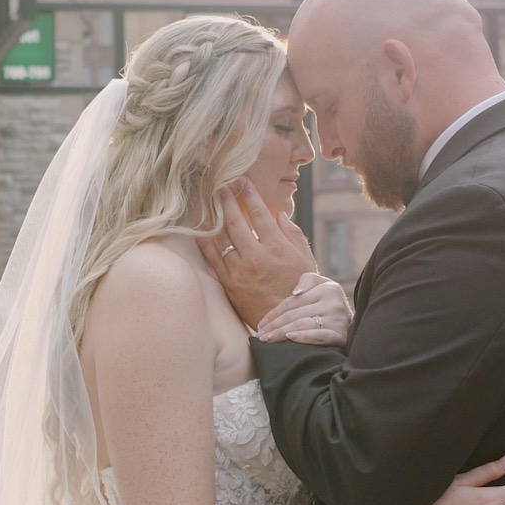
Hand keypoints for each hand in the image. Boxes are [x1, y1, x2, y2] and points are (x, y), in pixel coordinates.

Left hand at [197, 180, 318, 328]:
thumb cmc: (299, 291)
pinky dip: (205, 240)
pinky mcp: (228, 282)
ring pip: (221, 236)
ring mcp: (240, 270)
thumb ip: (293, 235)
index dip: (249, 194)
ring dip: (214, 215)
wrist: (285, 324)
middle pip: (236, 220)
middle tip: (220, 183)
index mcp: (277, 247)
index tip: (242, 180)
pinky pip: (212, 257)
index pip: (259, 213)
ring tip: (208, 199)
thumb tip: (279, 215)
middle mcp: (256, 256)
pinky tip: (199, 227)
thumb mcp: (305, 260)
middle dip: (227, 198)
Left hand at [255, 272, 351, 345]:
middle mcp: (334, 302)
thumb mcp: (323, 288)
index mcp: (327, 288)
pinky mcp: (341, 335)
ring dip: (282, 333)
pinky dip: (304, 337)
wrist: (358, 328)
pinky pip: (319, 336)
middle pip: (295, 314)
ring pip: (303, 324)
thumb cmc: (330, 308)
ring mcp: (338, 319)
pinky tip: (291, 338)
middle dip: (274, 326)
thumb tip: (296, 292)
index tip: (260, 325)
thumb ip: (308, 280)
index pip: (293, 302)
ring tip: (267, 340)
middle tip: (259, 336)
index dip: (273, 313)